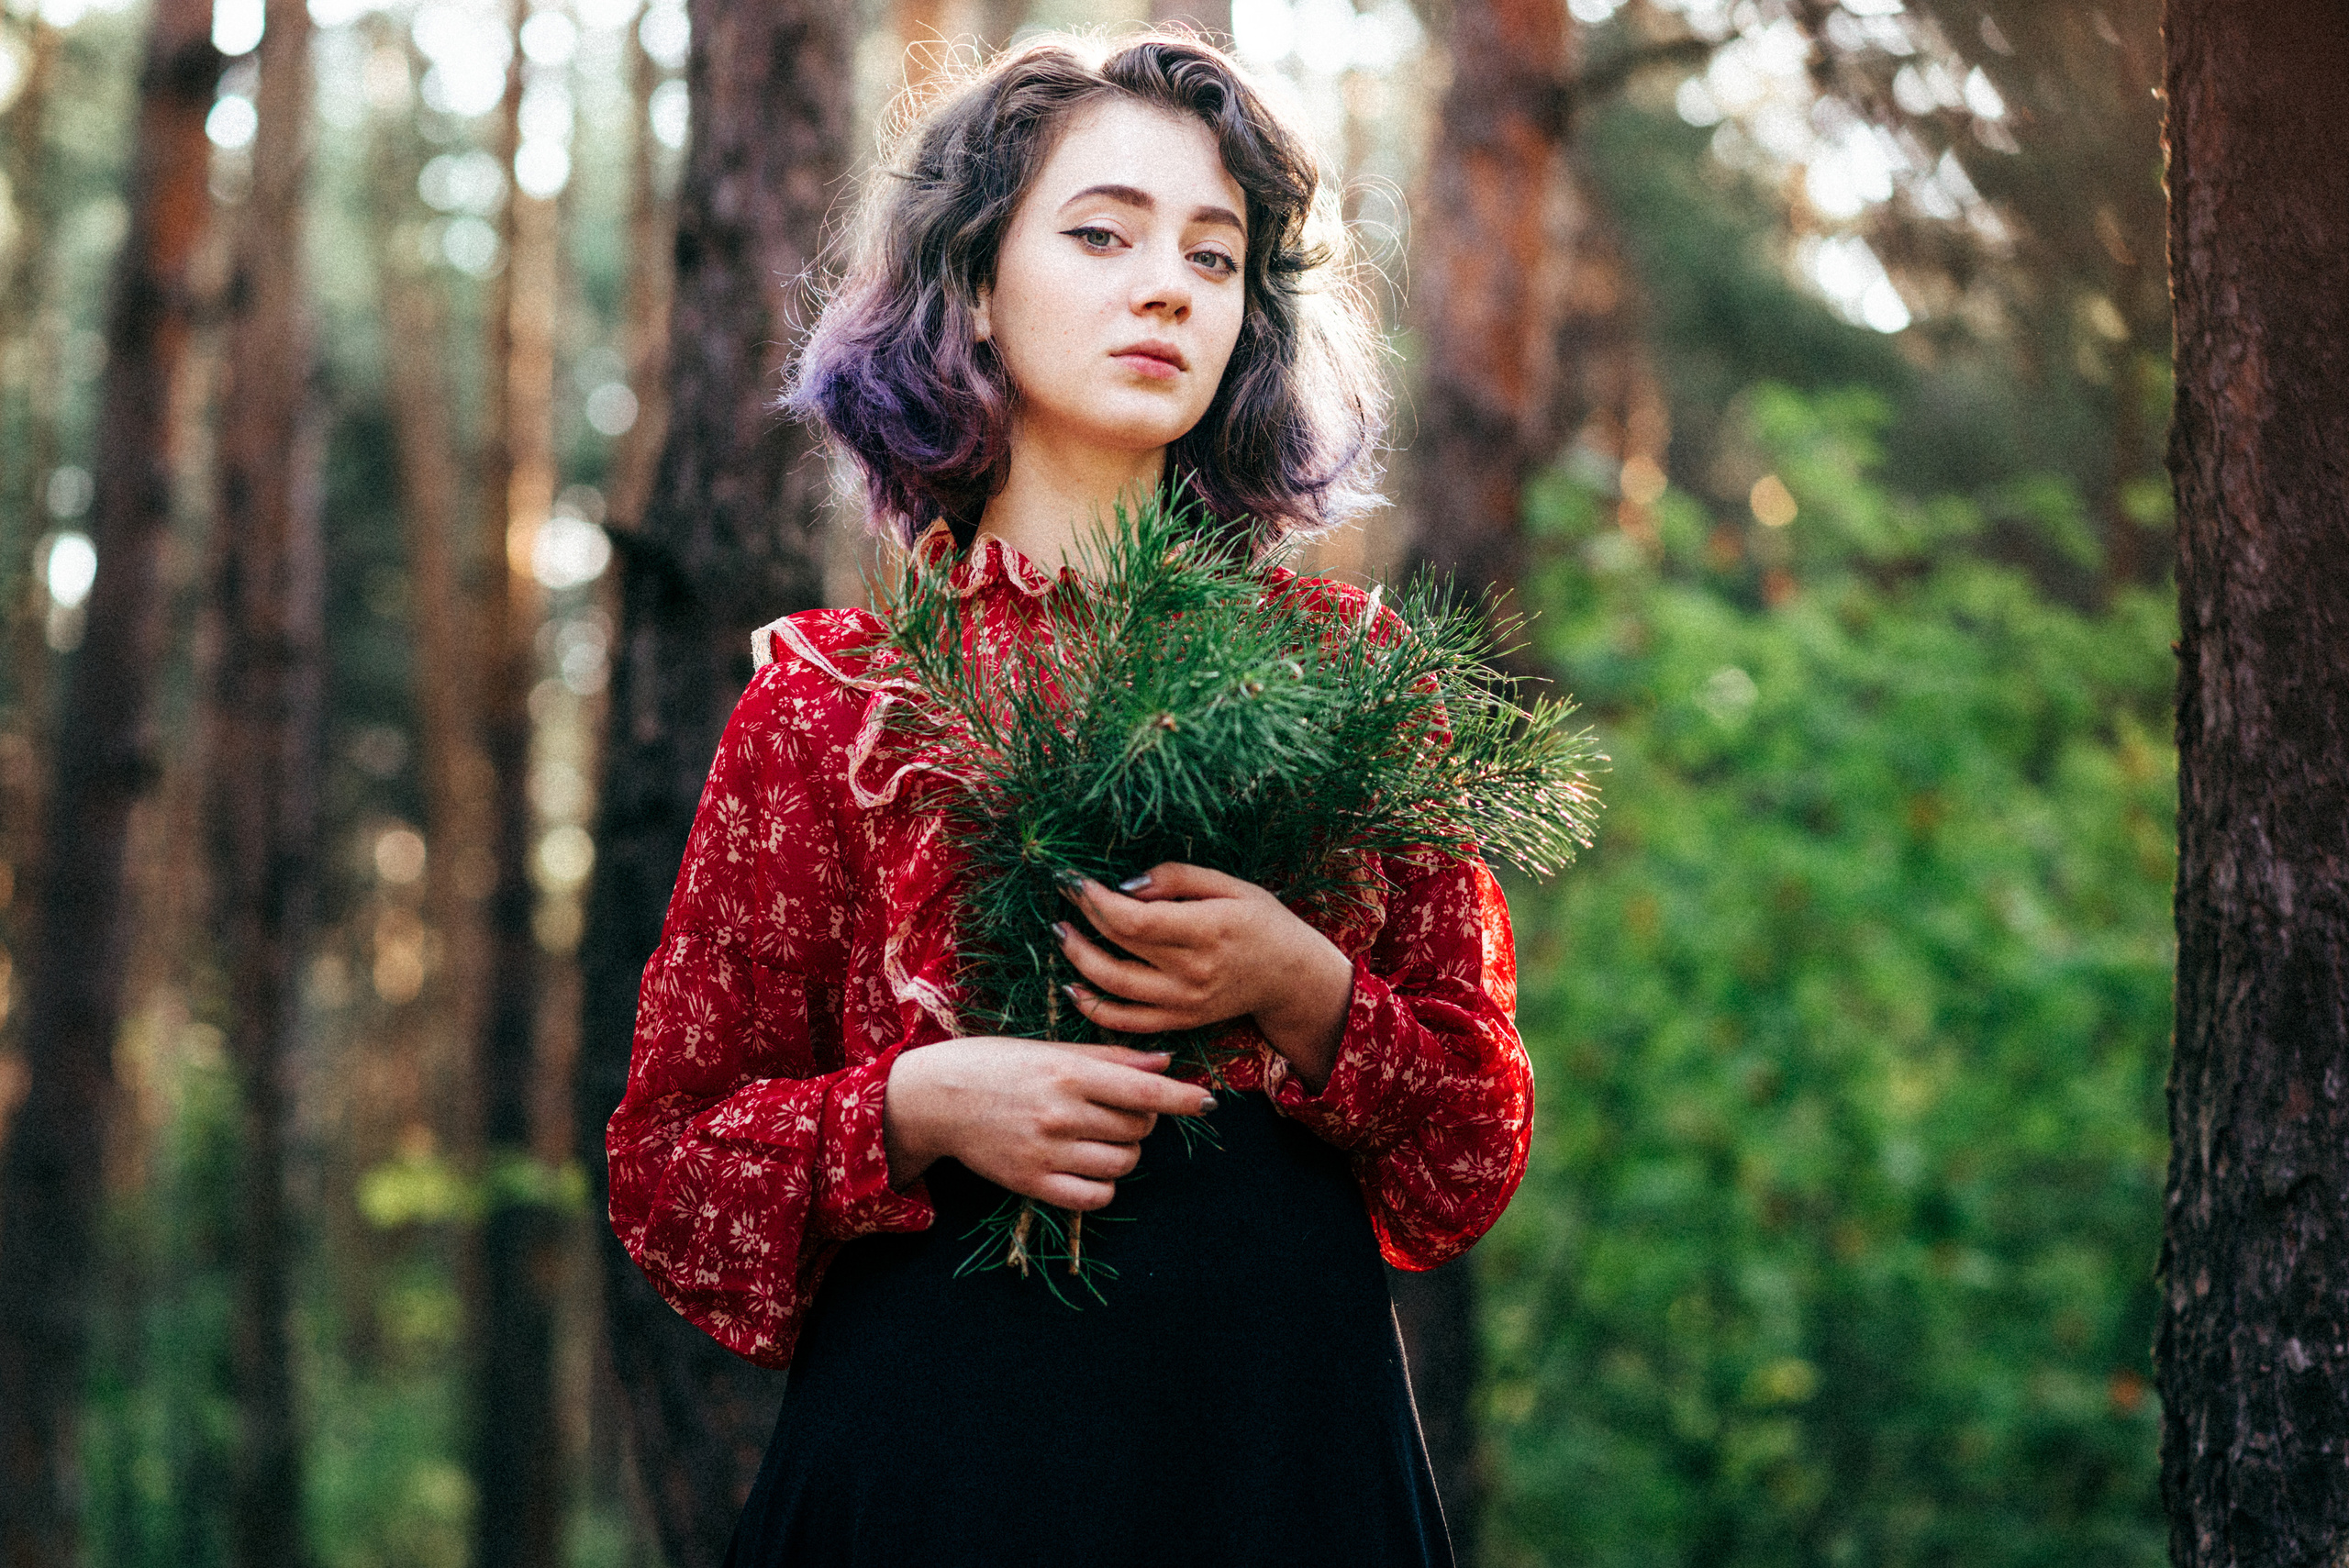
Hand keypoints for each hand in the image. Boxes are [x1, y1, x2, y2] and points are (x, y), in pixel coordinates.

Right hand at [882, 1037, 1213, 1208]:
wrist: (935, 1098)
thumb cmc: (997, 1064)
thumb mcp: (1051, 1048)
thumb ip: (1111, 1058)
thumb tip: (1165, 1063)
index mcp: (1068, 1072)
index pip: (1143, 1090)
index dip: (1183, 1098)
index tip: (1208, 1102)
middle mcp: (1060, 1113)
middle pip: (1139, 1127)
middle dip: (1141, 1117)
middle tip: (1115, 1107)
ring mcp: (1046, 1152)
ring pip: (1123, 1162)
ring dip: (1125, 1150)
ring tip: (1100, 1135)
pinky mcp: (1032, 1184)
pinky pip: (1096, 1196)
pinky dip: (1104, 1183)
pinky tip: (1089, 1165)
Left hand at [1054, 863, 1355, 1090]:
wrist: (1291, 978)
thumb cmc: (1262, 922)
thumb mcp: (1230, 885)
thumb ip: (1177, 878)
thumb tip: (1126, 885)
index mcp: (1206, 931)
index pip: (1134, 919)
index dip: (1097, 900)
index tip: (1077, 881)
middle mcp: (1192, 972)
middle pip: (1119, 946)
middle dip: (1084, 918)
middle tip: (1064, 897)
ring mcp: (1184, 1002)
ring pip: (1114, 987)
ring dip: (1079, 960)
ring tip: (1062, 934)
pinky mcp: (1180, 1022)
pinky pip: (1127, 1022)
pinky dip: (1095, 1008)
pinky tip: (1073, 986)